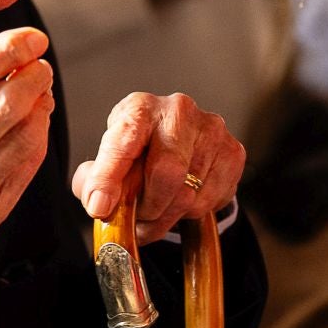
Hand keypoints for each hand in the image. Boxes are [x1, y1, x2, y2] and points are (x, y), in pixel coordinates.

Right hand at [0, 28, 55, 306]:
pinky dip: (38, 136)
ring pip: (24, 132)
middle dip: (33, 74)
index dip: (12, 48)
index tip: (31, 39)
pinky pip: (27, 164)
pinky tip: (36, 123)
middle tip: (39, 65)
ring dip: (41, 104)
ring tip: (41, 92)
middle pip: (6, 101)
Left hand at [76, 91, 243, 242]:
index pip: (124, 142)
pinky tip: (181, 201)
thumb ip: (95, 180)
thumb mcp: (109, 157)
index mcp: (140, 108)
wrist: (178, 137)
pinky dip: (192, 213)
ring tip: (156, 212)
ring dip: (167, 217)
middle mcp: (179, 112)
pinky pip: (210, 201)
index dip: (109, 178)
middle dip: (147, 208)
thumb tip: (100, 202)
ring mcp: (211, 131)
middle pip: (166, 174)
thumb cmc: (139, 148)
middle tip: (137, 220)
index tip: (100, 207)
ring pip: (188, 195)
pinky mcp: (232, 153)